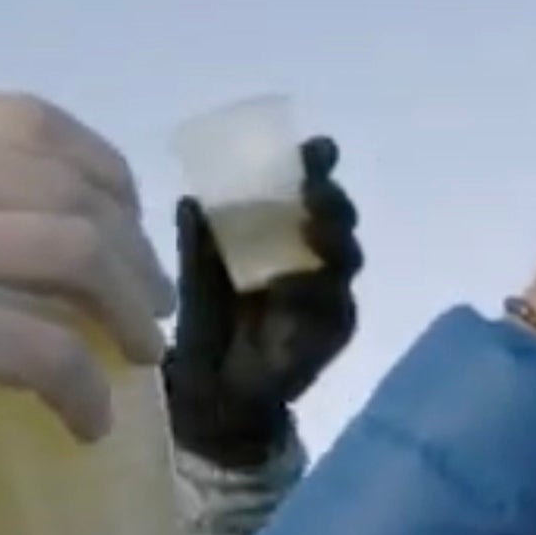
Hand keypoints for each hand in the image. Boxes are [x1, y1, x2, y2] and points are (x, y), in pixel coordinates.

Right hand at [0, 88, 174, 441]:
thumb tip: (31, 216)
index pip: (29, 121)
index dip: (101, 170)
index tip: (126, 219)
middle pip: (65, 186)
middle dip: (128, 249)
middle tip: (146, 303)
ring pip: (72, 254)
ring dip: (126, 308)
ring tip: (137, 352)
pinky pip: (39, 351)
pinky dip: (83, 388)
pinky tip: (90, 422)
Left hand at [164, 139, 361, 467]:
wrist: (212, 388)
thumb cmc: (211, 320)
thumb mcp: (199, 270)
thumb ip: (199, 236)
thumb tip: (189, 195)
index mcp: (287, 236)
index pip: (312, 192)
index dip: (317, 167)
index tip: (315, 147)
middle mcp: (316, 261)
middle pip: (340, 220)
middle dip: (331, 198)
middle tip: (313, 185)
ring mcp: (329, 298)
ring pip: (346, 257)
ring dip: (331, 235)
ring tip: (311, 222)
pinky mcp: (330, 335)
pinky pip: (333, 307)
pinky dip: (313, 290)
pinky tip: (291, 282)